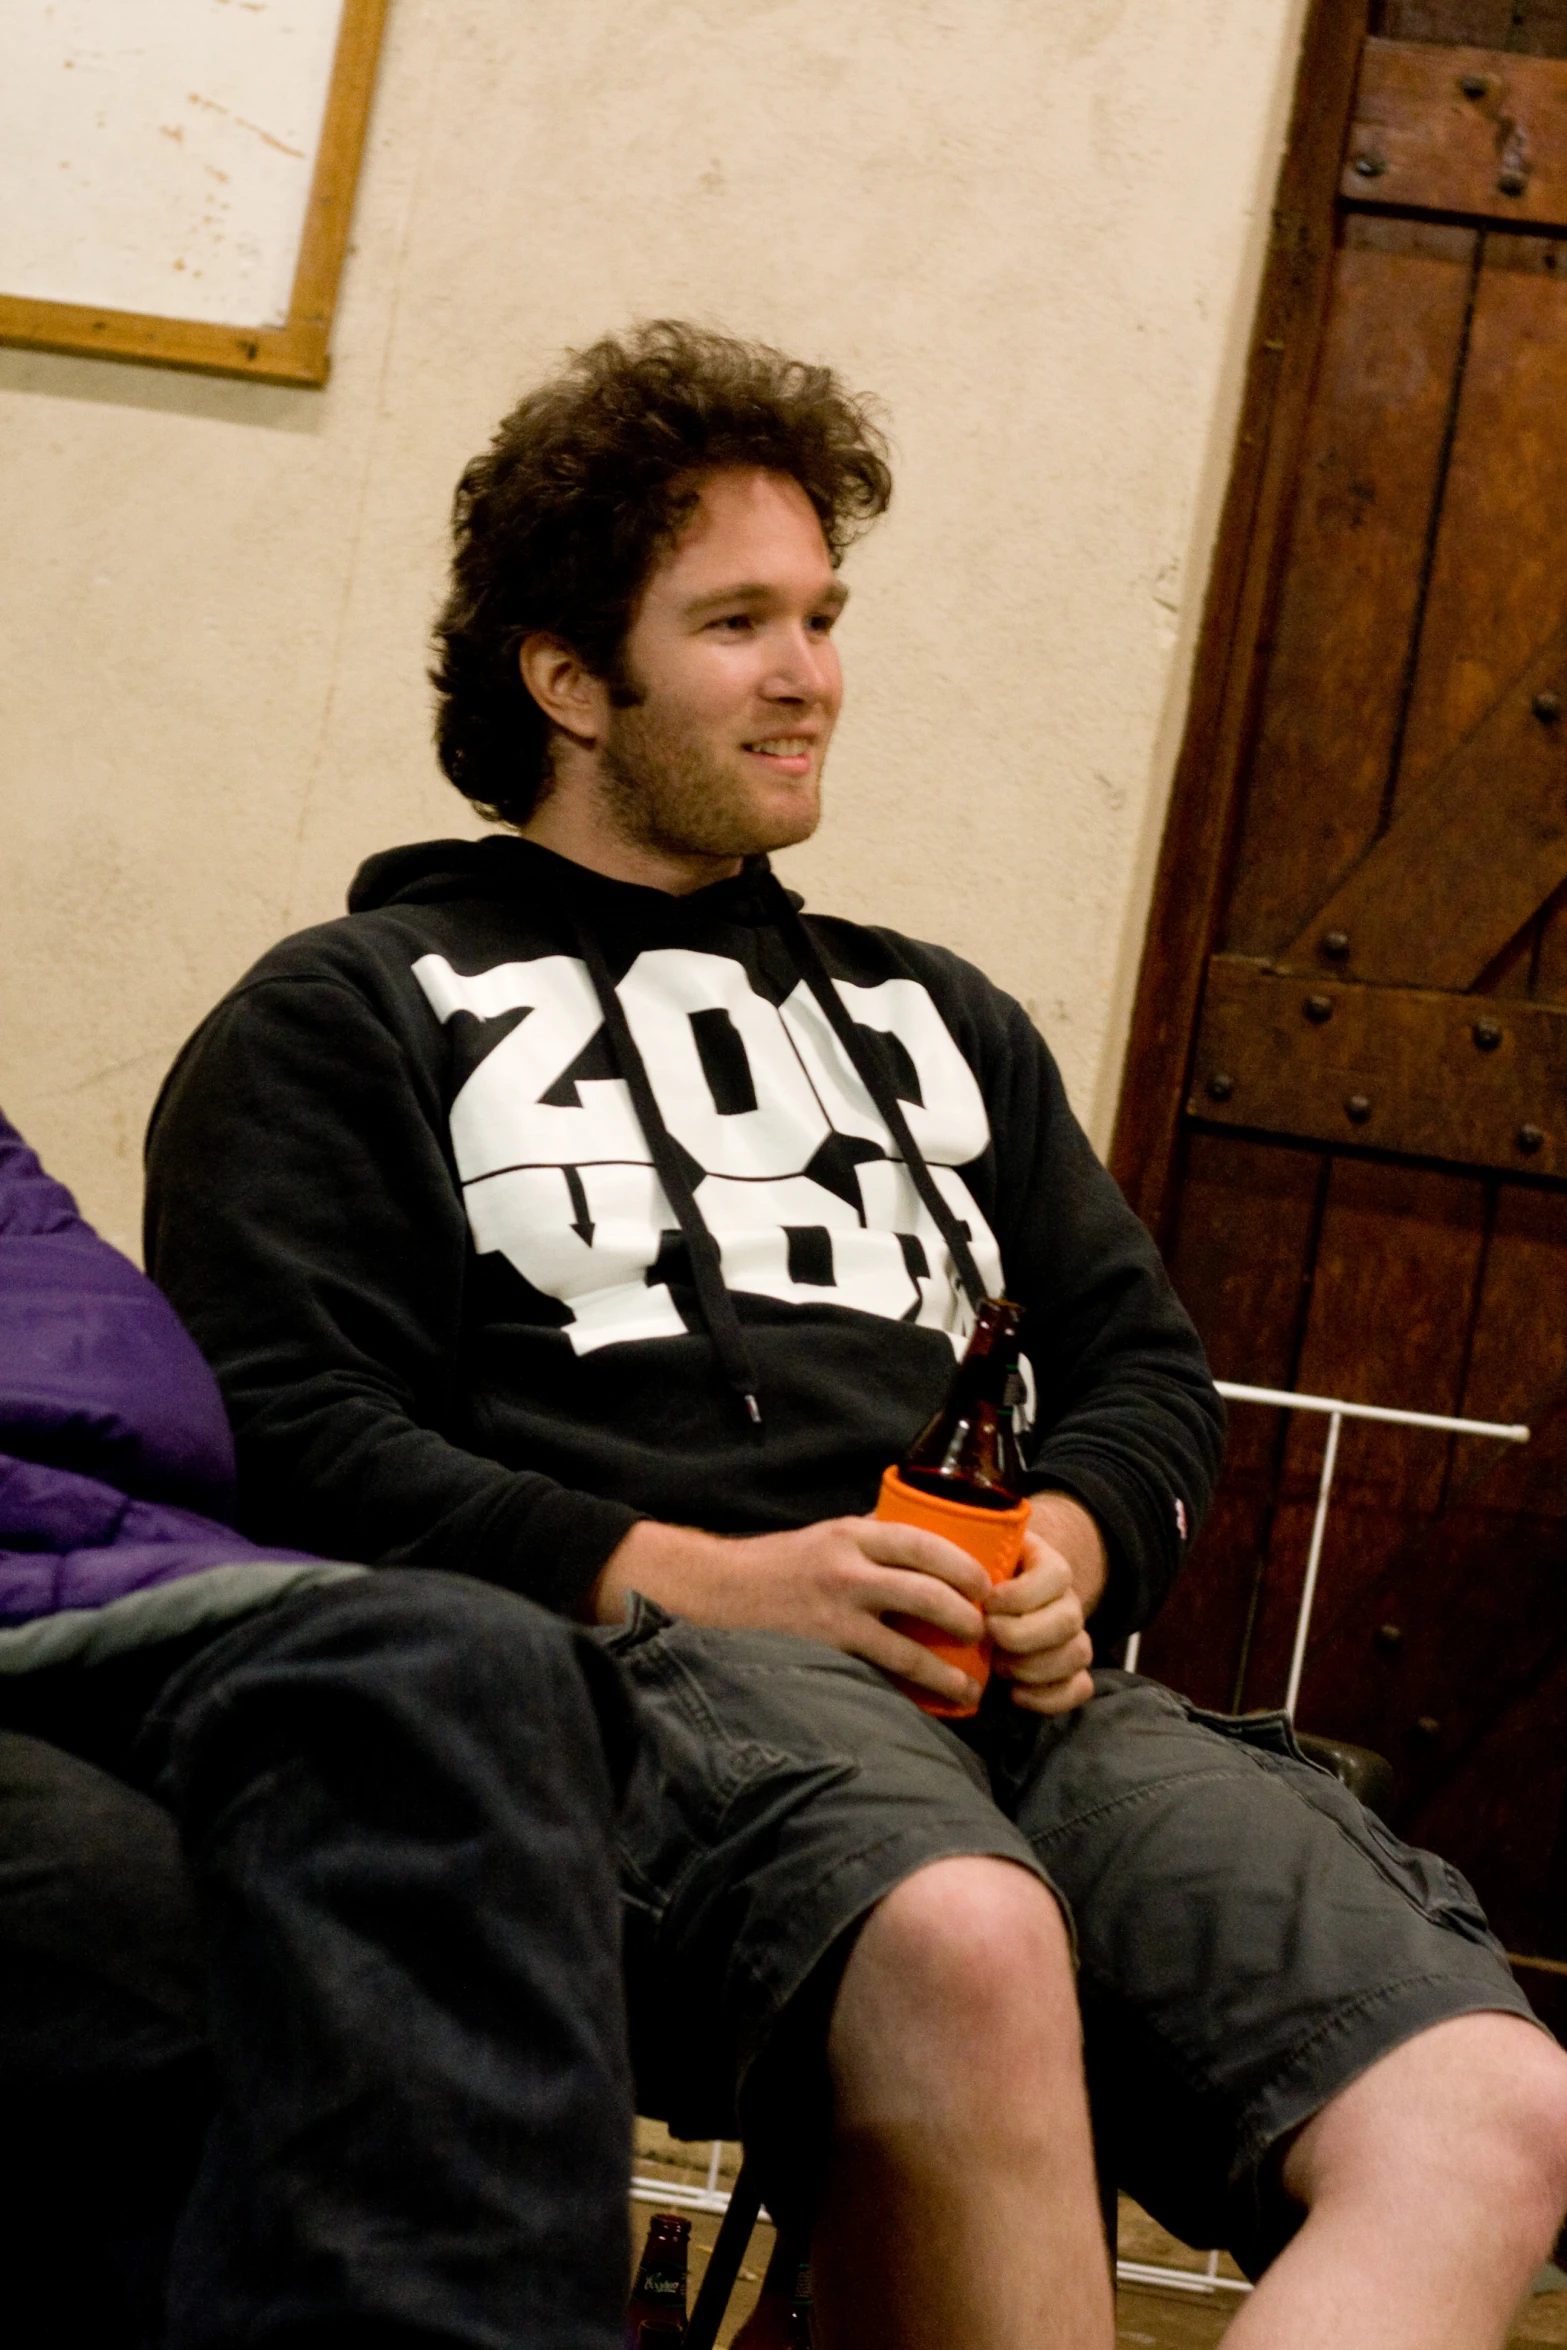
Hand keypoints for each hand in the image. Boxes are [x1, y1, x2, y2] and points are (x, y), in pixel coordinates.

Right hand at [588, 1514, 992, 1708]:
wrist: (713, 1592)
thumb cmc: (776, 1566)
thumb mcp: (826, 1537)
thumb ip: (871, 1544)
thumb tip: (929, 1553)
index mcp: (852, 1535)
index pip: (925, 1543)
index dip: (964, 1566)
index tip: (987, 1586)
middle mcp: (847, 1571)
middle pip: (928, 1592)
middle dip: (967, 1617)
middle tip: (987, 1633)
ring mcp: (835, 1617)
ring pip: (908, 1647)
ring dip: (947, 1669)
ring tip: (971, 1685)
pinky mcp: (822, 1654)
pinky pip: (877, 1676)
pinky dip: (907, 1692)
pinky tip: (927, 1704)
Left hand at [986, 1494, 1106, 1715]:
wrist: (990, 1598)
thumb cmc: (973, 1574)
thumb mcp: (971, 1551)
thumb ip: (965, 1550)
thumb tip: (942, 1561)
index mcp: (1046, 1564)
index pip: (1056, 1576)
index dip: (1021, 1595)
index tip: (987, 1602)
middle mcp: (1066, 1600)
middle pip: (1069, 1620)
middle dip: (1023, 1635)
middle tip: (989, 1637)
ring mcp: (1072, 1636)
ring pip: (1079, 1653)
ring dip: (1034, 1667)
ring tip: (999, 1666)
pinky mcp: (1070, 1670)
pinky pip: (1081, 1687)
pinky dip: (1050, 1697)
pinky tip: (1016, 1694)